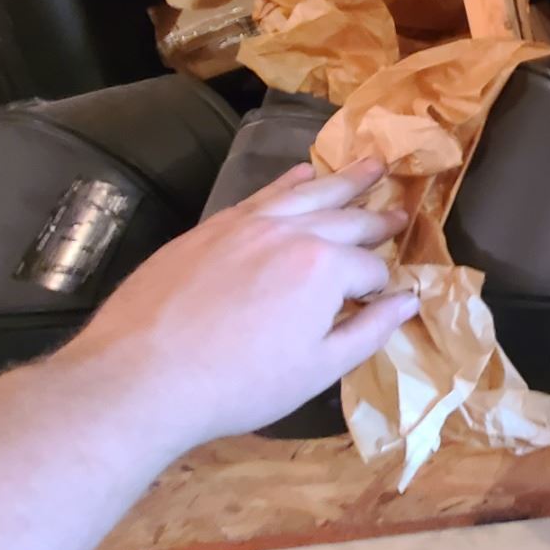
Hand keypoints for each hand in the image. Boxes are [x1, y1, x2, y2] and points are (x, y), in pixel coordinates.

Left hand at [50, 159, 416, 448]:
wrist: (141, 376)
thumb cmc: (239, 384)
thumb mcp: (317, 369)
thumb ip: (369, 330)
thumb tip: (408, 301)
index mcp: (324, 268)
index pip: (370, 270)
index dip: (380, 289)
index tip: (383, 301)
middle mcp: (291, 231)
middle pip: (346, 220)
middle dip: (378, 219)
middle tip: (402, 211)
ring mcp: (247, 223)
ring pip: (307, 193)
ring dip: (343, 181)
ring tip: (371, 165)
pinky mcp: (211, 227)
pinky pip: (262, 193)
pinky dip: (289, 181)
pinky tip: (302, 173)